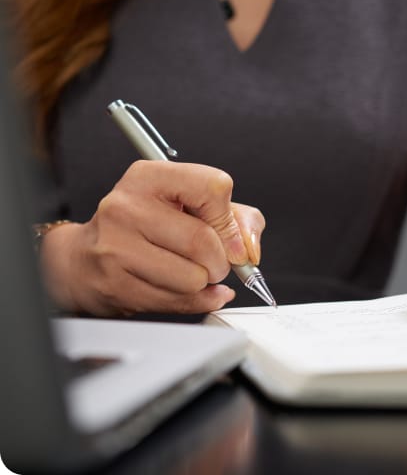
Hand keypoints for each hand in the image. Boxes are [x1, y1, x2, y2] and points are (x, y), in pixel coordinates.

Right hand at [40, 161, 265, 315]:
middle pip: (203, 241)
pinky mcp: (115, 284)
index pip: (213, 188)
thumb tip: (250, 248)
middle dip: (221, 261)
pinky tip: (182, 289)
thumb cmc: (146, 228)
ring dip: (204, 282)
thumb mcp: (191, 206)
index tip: (230, 238)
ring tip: (188, 272)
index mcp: (149, 177)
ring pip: (192, 277)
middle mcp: (127, 206)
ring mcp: (116, 246)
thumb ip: (236, 218)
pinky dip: (194, 301)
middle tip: (213, 262)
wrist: (85, 258)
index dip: (230, 220)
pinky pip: (177, 301)